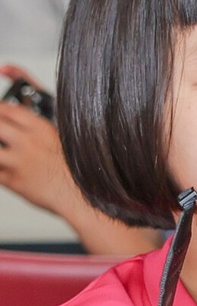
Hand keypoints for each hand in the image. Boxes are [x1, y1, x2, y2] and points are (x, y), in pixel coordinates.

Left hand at [0, 64, 73, 214]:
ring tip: (3, 153)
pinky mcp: (13, 181)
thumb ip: (39, 128)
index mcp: (41, 130)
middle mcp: (27, 143)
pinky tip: (4, 168)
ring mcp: (18, 162)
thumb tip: (25, 115)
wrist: (79, 195)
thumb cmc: (75, 170)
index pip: (8, 110)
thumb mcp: (61, 139)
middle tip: (0, 135)